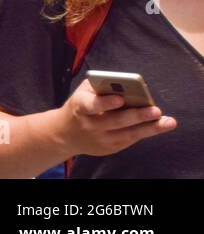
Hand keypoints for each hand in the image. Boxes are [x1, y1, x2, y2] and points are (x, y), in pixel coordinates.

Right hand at [59, 80, 175, 157]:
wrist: (66, 133)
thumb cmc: (81, 104)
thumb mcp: (83, 92)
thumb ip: (101, 86)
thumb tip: (127, 85)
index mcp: (80, 106)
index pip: (92, 105)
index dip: (105, 102)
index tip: (121, 99)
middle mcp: (89, 125)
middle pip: (115, 121)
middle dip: (137, 116)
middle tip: (156, 110)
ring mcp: (99, 139)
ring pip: (127, 134)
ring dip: (149, 128)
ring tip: (168, 122)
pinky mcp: (109, 148)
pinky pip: (129, 140)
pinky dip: (144, 133)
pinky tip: (158, 126)